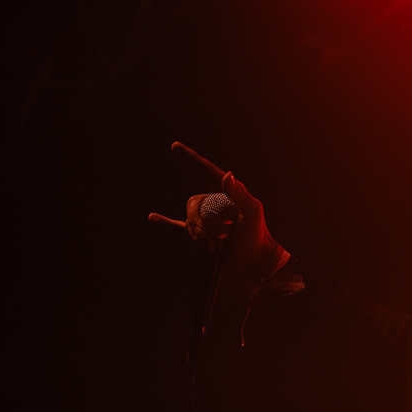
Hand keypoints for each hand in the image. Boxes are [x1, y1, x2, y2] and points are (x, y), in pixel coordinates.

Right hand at [148, 142, 289, 287]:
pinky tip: (153, 217)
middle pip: (193, 202)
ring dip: (197, 233)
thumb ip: (240, 194)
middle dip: (199, 220)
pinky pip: (179, 228)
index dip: (191, 159)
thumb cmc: (258, 237)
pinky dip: (165, 223)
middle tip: (213, 238)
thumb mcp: (253, 213)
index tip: (175, 146)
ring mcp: (207, 220)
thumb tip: (227, 174)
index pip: (207, 172)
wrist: (254, 265)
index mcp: (228, 194)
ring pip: (189, 219)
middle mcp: (215, 203)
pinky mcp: (201, 236)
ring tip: (212, 247)